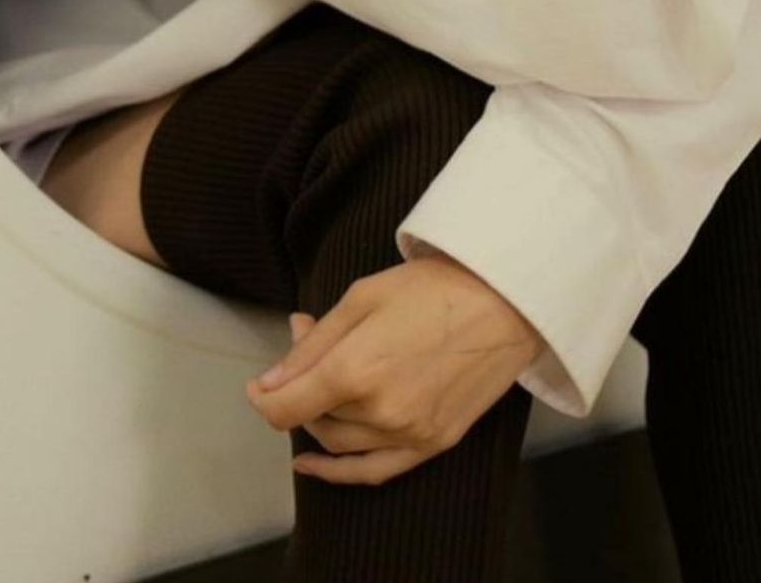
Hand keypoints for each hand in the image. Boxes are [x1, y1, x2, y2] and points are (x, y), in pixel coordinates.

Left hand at [243, 249, 543, 485]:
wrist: (502, 301)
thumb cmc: (432, 288)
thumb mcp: (361, 297)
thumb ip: (313, 344)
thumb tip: (272, 379)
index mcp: (356, 370)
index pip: (286, 407)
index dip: (263, 397)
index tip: (258, 383)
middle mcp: (379, 412)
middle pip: (314, 418)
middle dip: (299, 387)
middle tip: (308, 346)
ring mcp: (409, 433)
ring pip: (340, 443)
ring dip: (320, 418)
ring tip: (325, 381)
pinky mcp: (432, 444)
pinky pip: (374, 471)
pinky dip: (339, 472)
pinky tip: (314, 464)